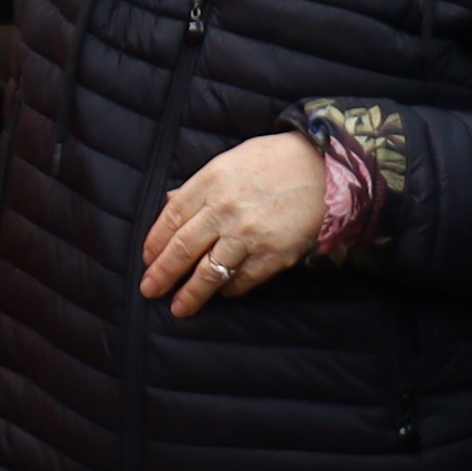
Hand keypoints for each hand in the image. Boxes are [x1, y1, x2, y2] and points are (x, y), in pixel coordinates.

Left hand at [140, 132, 331, 316]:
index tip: (148, 260)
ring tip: (180, 308)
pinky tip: (221, 292)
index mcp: (210, 182)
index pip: (170, 219)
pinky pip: (241, 280)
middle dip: (162, 274)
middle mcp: (224, 210)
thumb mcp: (228, 162)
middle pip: (182, 250)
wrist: (323, 170)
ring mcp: (248, 235)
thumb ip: (198, 186)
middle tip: (150, 290)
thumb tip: (169, 202)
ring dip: (191, 294)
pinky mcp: (271, 256)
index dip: (155, 244)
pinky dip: (228, 289)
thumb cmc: (273, 162)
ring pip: (208, 273)